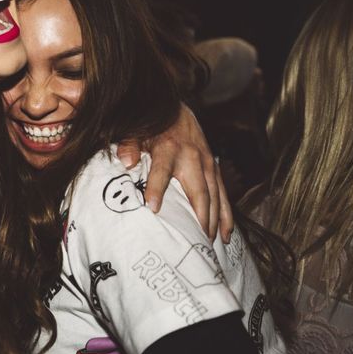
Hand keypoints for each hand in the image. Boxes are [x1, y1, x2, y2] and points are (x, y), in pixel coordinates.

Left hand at [116, 104, 232, 241]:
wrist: (177, 111)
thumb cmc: (153, 126)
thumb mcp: (136, 132)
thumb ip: (129, 145)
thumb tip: (126, 162)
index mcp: (169, 148)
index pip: (162, 171)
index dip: (157, 189)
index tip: (153, 208)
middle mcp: (192, 157)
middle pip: (198, 191)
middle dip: (198, 216)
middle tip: (195, 239)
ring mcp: (207, 163)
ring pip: (215, 195)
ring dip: (214, 219)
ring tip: (211, 242)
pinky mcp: (214, 168)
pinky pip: (223, 193)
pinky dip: (226, 213)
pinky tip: (226, 232)